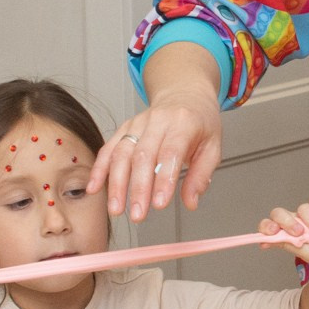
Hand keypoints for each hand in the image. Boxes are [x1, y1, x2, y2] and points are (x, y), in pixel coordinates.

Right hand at [89, 48, 223, 221]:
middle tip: (138, 214)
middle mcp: (158, 121)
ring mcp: (138, 123)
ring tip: (116, 209)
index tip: (160, 204)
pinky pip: (109, 148)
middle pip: (143, 156)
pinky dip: (100, 169)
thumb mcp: (212, 147)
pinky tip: (95, 188)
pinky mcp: (124, 128)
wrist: (185, 94)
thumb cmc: (200, 122)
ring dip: (117, 184)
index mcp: (183, 123)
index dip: (164, 180)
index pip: (170, 153)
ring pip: (122, 154)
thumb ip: (201, 175)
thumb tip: (191, 202)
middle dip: (138, 189)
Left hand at [261, 201, 308, 271]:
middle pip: (280, 212)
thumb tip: (266, 241)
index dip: (266, 226)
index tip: (272, 231)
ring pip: (305, 209)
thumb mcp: (306, 253)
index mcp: (287, 232)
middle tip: (299, 232)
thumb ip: (289, 244)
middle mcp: (296, 220)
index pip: (270, 225)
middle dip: (287, 221)